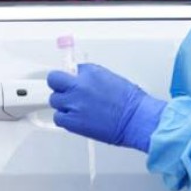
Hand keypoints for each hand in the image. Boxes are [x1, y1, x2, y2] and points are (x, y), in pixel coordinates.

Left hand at [47, 63, 165, 152]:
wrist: (136, 119)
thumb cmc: (130, 102)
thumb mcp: (111, 79)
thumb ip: (93, 78)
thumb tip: (83, 79)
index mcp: (90, 72)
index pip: (70, 69)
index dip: (71, 76)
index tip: (71, 80)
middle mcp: (79, 86)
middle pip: (54, 80)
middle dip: (59, 84)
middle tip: (64, 90)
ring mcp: (74, 104)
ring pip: (55, 100)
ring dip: (63, 103)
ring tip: (75, 108)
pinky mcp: (73, 121)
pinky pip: (58, 118)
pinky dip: (64, 118)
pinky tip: (74, 118)